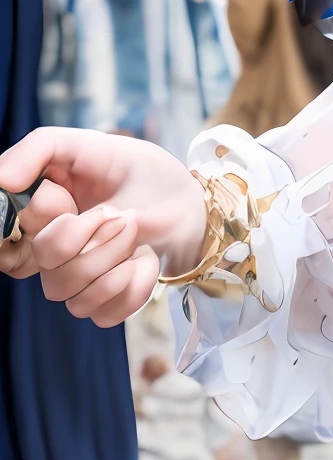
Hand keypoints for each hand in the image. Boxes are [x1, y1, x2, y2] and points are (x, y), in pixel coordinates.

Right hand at [0, 127, 205, 326]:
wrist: (188, 201)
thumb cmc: (138, 171)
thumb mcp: (91, 144)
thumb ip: (39, 148)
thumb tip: (1, 178)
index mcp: (38, 218)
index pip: (9, 242)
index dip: (45, 222)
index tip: (68, 199)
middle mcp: (49, 253)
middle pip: (47, 266)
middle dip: (93, 237)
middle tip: (121, 214)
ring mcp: (76, 281)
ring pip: (71, 298)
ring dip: (115, 259)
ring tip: (134, 231)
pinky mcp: (105, 303)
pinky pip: (103, 315)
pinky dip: (133, 286)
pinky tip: (144, 260)